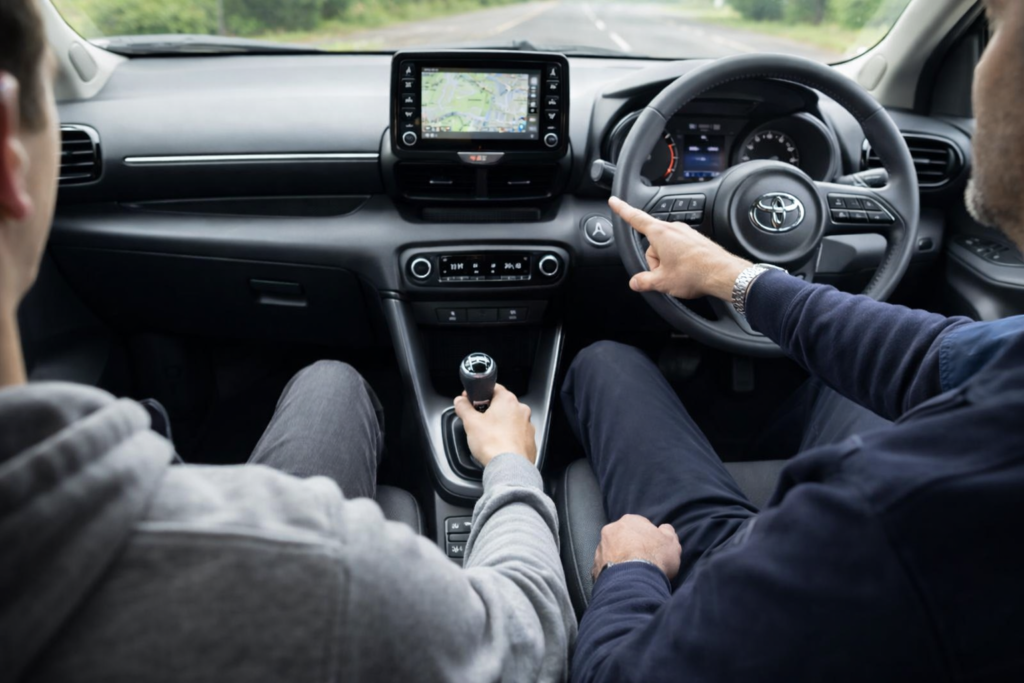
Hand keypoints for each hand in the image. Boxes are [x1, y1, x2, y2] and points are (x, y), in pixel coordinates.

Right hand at [454, 383, 536, 466]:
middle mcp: (521, 410)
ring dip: (500, 425)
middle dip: (489, 411)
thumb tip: (460, 401)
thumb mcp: (470, 423)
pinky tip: (499, 445)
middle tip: (477, 420)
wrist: (509, 467)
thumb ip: (464, 408)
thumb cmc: (493, 444)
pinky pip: (517, 435)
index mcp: (507, 400)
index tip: (471, 401)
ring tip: (488, 436)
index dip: (479, 394)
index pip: (493, 388)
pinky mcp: (530, 441)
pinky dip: (509, 438)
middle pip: (502, 405)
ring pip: (511, 420)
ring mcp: (528, 426)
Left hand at [592, 514, 681, 582]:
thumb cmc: (655, 558)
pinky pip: (605, 568)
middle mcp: (610, 530)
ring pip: (612, 551)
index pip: (640, 524)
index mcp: (629, 520)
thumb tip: (664, 529)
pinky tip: (623, 580)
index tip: (653, 548)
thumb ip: (668, 532)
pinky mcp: (595, 567)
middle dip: (631, 546)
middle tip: (643, 560)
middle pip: (623, 536)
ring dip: (620, 559)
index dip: (648, 537)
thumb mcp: (671, 542)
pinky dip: (612, 572)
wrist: (634, 582)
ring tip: (633, 572)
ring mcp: (600, 549)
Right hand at [609, 196, 751, 300]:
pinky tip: (688, 272)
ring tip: (680, 275)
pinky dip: (680, 261)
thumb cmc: (695, 273)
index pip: (635, 218)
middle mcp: (673, 229)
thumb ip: (643, 281)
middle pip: (652, 244)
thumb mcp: (662, 282)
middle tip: (665, 276)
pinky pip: (680, 249)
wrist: (724, 274)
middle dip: (655, 261)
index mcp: (660, 234)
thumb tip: (636, 282)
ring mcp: (687, 233)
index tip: (614, 201)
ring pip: (666, 248)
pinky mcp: (697, 240)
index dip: (622, 210)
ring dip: (668, 262)